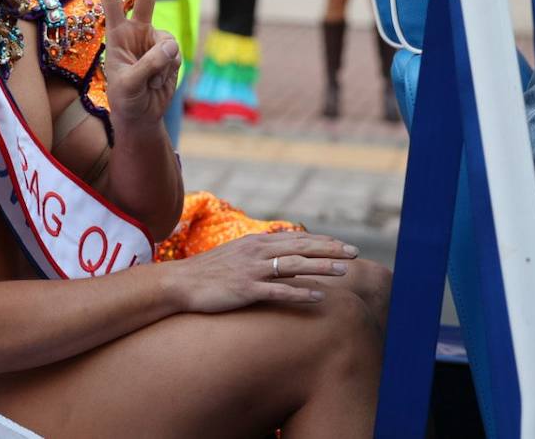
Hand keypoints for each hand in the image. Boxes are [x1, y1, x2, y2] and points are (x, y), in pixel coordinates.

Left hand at [98, 0, 182, 135]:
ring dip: (161, 64)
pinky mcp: (170, 54)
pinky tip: (159, 82)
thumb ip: (148, 64)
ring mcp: (155, 42)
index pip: (112, 1)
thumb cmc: (125, 100)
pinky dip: (170, 71)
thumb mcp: (129, 84)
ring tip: (148, 82)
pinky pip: (176, 55)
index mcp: (117, 35)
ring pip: (168, 41)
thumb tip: (170, 46)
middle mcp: (137, 33)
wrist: (142, 116)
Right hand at [172, 230, 359, 312]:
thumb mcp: (235, 255)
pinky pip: (279, 291)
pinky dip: (301, 292)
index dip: (321, 241)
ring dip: (322, 267)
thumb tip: (280, 254)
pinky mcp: (246, 289)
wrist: (180, 283)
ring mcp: (251, 270)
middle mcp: (256, 252)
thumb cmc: (208, 272)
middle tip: (354, 253)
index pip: (296, 239)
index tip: (343, 245)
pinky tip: (319, 297)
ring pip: (294, 265)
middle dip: (330, 249)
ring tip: (345, 271)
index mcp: (255, 242)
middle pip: (301, 248)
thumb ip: (258, 253)